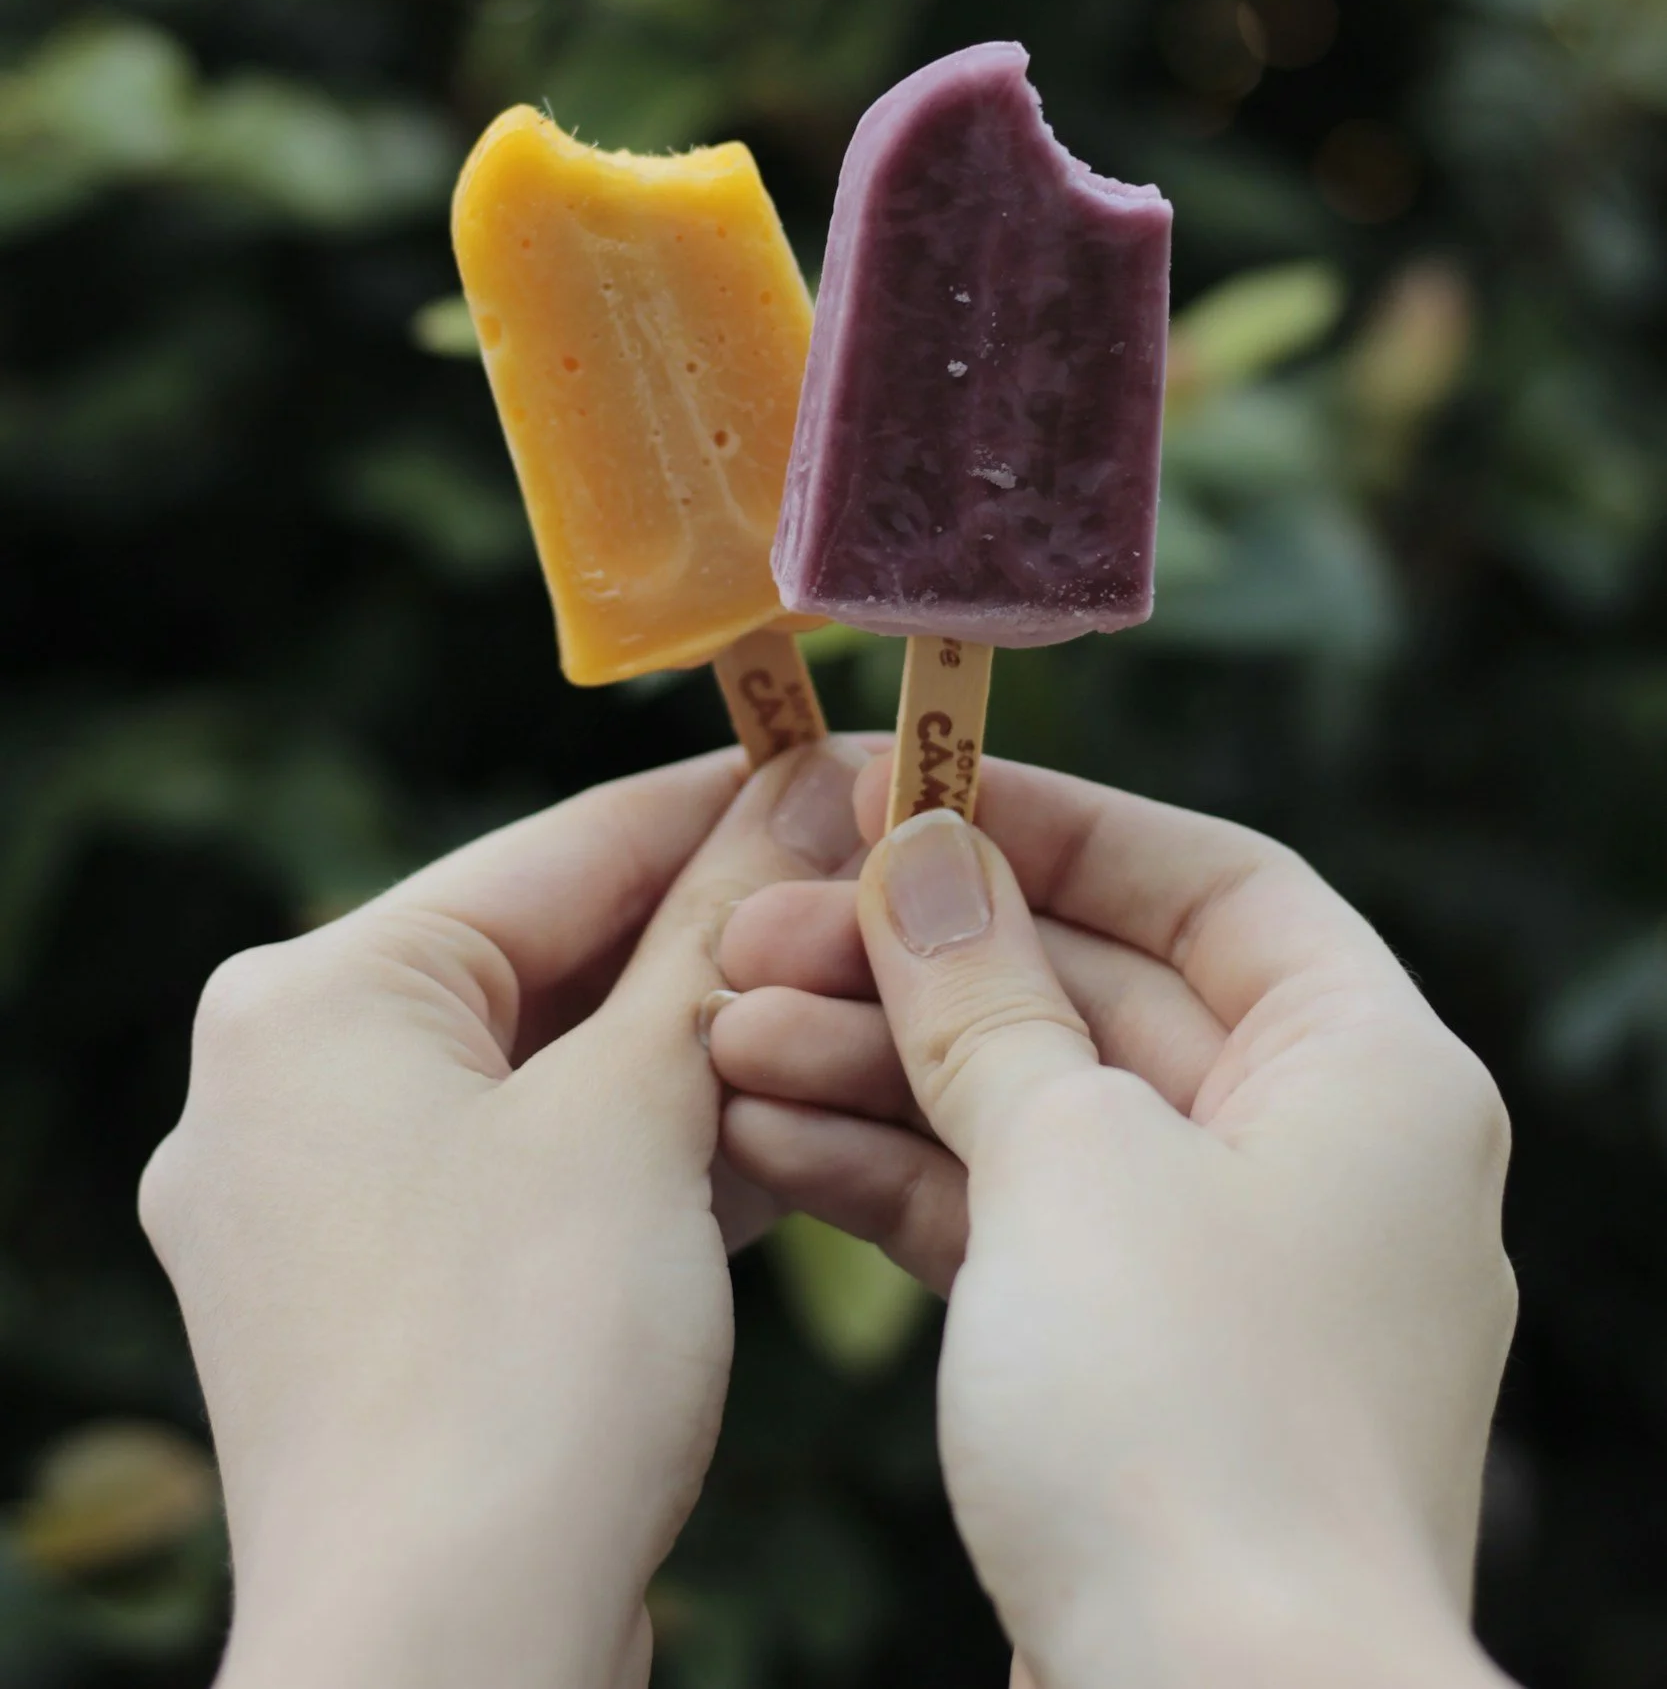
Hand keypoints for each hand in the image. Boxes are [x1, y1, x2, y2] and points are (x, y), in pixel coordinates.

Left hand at [140, 737, 870, 1688]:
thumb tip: (803, 783)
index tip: (848, 759)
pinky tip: (780, 1139)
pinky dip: (647, 1158)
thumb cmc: (524, 1365)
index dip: (722, 804)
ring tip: (852, 1006)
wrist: (444, 1665)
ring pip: (548, 1079)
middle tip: (871, 886)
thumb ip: (715, 934)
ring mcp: (323, 1213)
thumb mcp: (639, 1115)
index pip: (555, 848)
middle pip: (548, 962)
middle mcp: (282, 1092)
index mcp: (305, 1002)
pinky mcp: (381, 1314)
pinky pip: (533, 1180)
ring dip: (696, 1054)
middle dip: (715, 940)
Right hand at [712, 760, 1516, 1688]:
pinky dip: (894, 1178)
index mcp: (1370, 1074)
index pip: (1212, 881)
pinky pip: (1012, 1227)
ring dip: (877, 1064)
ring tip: (716, 1030)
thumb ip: (984, 996)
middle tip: (750, 922)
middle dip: (918, 959)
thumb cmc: (1185, 1425)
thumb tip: (922, 854)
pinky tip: (757, 1136)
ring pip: (1036, 1114)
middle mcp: (1319, 1162)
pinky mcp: (1139, 1380)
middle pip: (1101, 994)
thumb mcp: (1071, 1163)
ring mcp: (1227, 1280)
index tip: (895, 793)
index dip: (1052, 825)